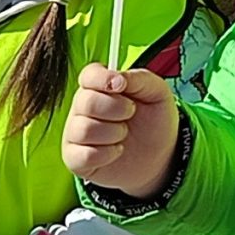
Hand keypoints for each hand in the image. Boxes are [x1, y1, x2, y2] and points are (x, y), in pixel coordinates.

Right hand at [62, 64, 178, 198]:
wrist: (158, 155)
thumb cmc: (153, 120)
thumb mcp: (157, 92)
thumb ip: (139, 78)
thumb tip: (118, 77)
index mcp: (99, 86)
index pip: (88, 75)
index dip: (102, 78)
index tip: (121, 85)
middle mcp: (82, 107)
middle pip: (85, 102)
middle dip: (115, 108)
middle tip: (131, 112)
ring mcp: (76, 134)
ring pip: (83, 130)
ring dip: (112, 133)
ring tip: (124, 133)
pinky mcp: (75, 159)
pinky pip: (82, 156)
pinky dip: (105, 154)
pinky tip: (116, 151)